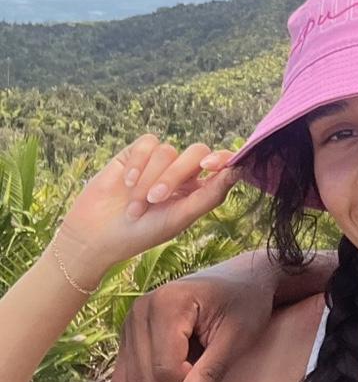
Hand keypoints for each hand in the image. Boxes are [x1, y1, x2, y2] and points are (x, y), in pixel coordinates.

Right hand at [55, 136, 236, 282]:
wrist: (96, 237)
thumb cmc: (142, 233)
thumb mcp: (180, 218)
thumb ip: (210, 195)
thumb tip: (238, 170)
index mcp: (198, 187)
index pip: (220, 163)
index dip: (221, 158)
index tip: (209, 164)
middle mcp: (181, 172)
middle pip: (195, 153)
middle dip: (173, 176)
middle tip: (154, 199)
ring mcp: (158, 162)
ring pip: (167, 151)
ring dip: (149, 179)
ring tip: (134, 205)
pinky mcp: (135, 154)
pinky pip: (147, 144)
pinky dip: (138, 163)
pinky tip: (126, 182)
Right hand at [110, 253, 277, 381]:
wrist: (242, 280)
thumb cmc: (246, 303)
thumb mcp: (237, 335)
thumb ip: (210, 371)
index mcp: (166, 303)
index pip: (165, 365)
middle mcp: (139, 312)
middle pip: (146, 379)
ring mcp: (130, 327)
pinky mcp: (131, 341)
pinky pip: (125, 381)